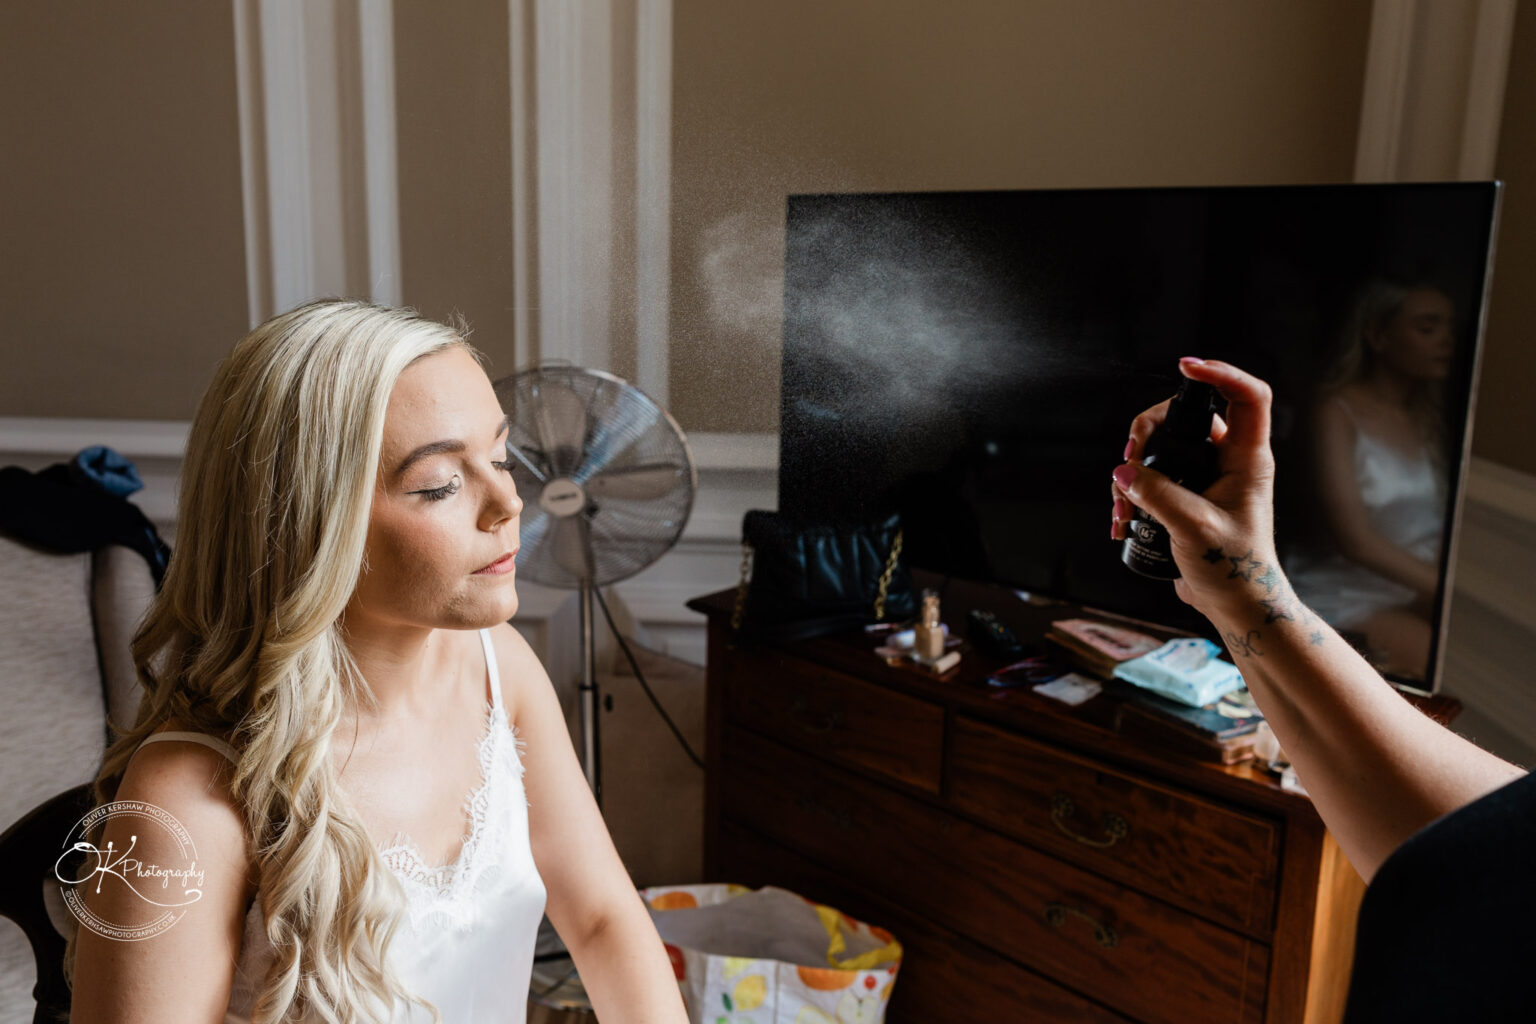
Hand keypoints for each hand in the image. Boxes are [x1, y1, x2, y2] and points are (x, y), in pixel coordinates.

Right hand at [1111, 358, 1280, 618]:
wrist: (1235, 604)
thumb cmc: (1233, 569)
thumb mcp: (1193, 527)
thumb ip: (1157, 493)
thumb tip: (1123, 472)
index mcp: (1247, 459)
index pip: (1246, 396)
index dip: (1220, 373)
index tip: (1186, 368)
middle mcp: (1229, 461)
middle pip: (1187, 416)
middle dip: (1148, 431)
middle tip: (1128, 457)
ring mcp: (1207, 478)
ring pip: (1163, 447)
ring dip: (1133, 469)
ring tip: (1121, 505)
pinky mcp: (1187, 496)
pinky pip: (1153, 476)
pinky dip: (1132, 491)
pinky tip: (1121, 518)